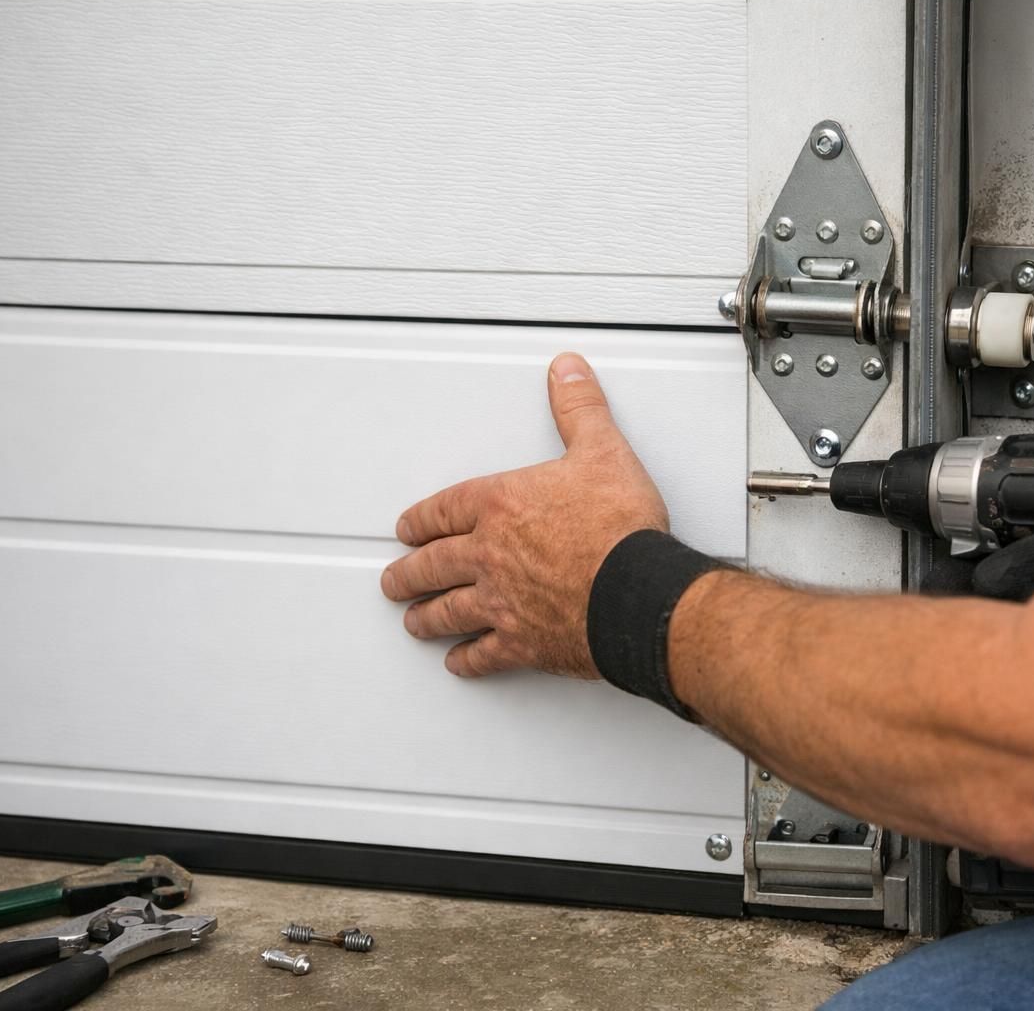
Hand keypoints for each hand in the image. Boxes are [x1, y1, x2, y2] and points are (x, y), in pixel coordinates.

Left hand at [381, 353, 669, 677]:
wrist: (639, 592)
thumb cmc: (621, 528)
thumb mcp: (603, 451)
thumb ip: (580, 409)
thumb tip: (567, 372)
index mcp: (501, 506)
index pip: (443, 510)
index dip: (420, 520)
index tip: (407, 529)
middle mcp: (490, 555)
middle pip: (432, 565)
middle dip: (408, 573)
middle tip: (393, 579)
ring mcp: (501, 603)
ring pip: (447, 612)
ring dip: (426, 617)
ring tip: (414, 621)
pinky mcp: (523, 643)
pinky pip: (484, 655)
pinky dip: (468, 660)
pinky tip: (460, 661)